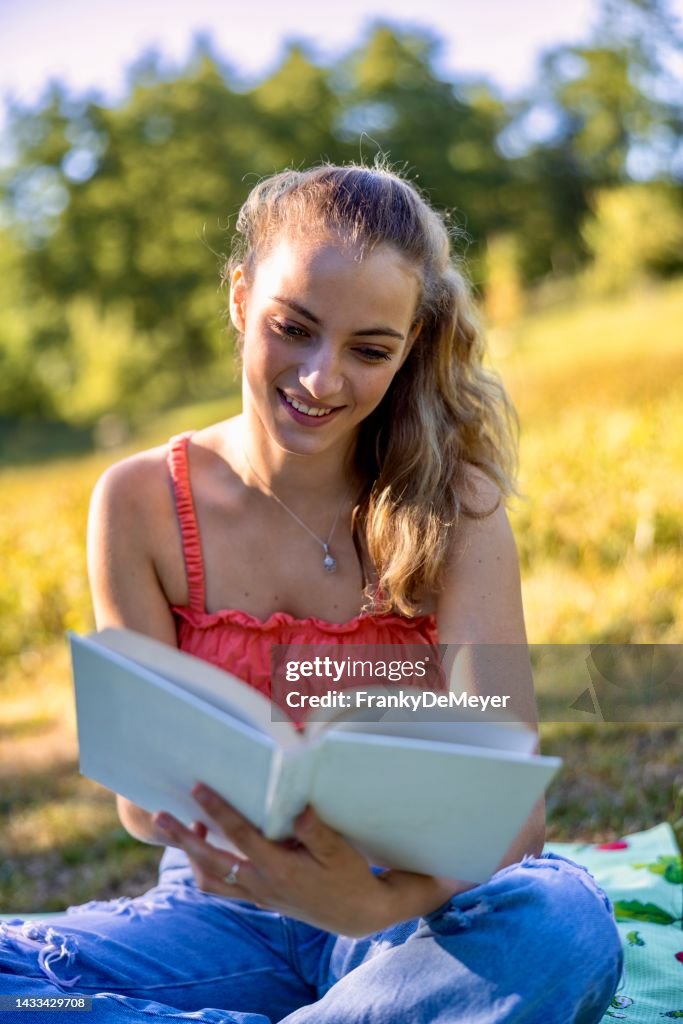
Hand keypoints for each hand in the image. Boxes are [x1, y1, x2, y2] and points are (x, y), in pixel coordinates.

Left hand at [152, 784, 464, 935]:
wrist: (356, 913)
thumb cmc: (349, 875)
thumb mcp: (339, 851)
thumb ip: (316, 831)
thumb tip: (298, 809)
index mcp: (280, 870)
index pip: (240, 837)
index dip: (218, 811)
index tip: (198, 788)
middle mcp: (261, 885)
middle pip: (210, 863)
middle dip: (183, 839)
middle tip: (160, 816)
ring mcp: (258, 895)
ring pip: (210, 880)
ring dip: (191, 856)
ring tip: (181, 828)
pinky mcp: (259, 898)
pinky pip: (221, 886)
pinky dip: (207, 867)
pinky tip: (210, 844)